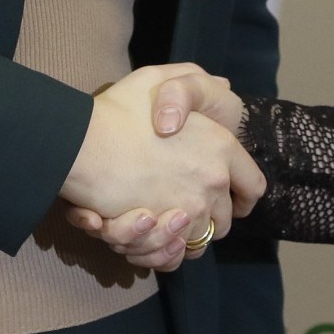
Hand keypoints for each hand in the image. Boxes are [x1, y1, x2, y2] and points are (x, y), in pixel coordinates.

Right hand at [59, 67, 261, 264]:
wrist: (81, 143)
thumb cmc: (114, 112)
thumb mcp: (155, 80)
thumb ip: (190, 80)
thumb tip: (224, 84)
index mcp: (220, 144)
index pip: (253, 186)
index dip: (242, 199)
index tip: (231, 204)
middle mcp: (214, 178)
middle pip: (225, 220)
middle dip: (207, 221)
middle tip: (183, 213)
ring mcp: (192, 207)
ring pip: (199, 239)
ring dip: (181, 237)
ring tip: (158, 224)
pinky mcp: (167, 230)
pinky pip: (177, 254)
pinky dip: (164, 251)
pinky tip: (148, 235)